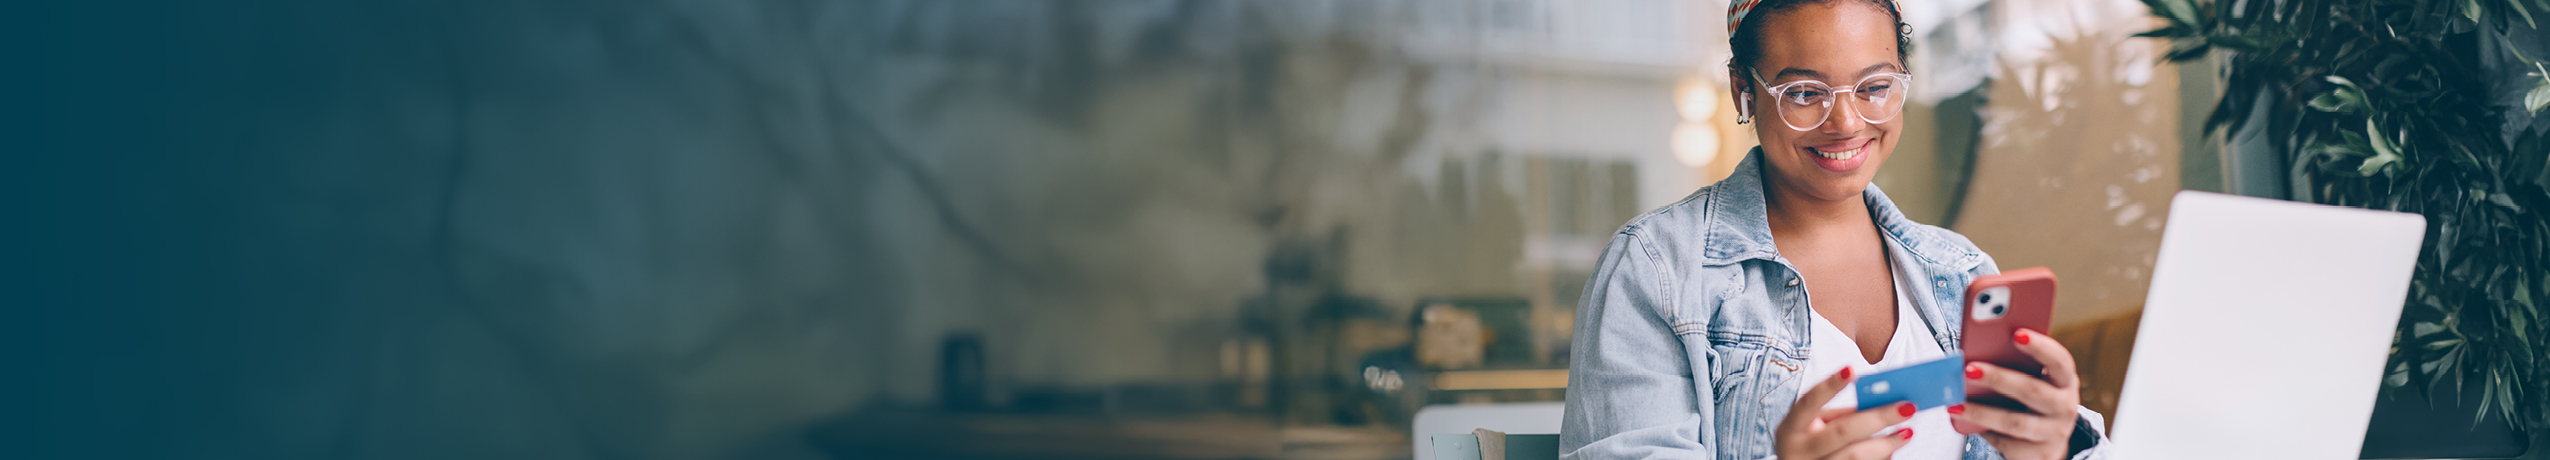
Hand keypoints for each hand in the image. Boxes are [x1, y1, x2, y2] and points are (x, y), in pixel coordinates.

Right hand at [1774, 367, 1917, 459]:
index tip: (1851, 369)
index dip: (1829, 386)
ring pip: (1855, 456)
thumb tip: (1880, 402)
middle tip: (1907, 407)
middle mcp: (1797, 451)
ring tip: (1908, 432)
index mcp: (1790, 429)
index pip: (1808, 403)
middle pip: (1842, 432)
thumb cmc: (1810, 443)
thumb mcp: (1815, 428)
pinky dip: (1880, 458)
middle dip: (1878, 417)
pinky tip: (1891, 450)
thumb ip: (1841, 415)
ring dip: (1887, 443)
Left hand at [1950, 328, 2081, 459]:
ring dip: (1981, 412)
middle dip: (1998, 378)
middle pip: (2032, 390)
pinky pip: (2006, 442)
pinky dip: (1983, 431)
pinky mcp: (2039, 455)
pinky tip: (1964, 421)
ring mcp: (2054, 433)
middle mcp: (2065, 406)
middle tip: (1969, 368)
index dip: (2040, 347)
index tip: (2016, 333)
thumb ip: (2016, 366)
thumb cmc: (2033, 400)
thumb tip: (1977, 352)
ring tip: (1955, 403)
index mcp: (2065, 380)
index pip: (2059, 360)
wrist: (2048, 443)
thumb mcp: (2034, 381)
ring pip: (2014, 421)